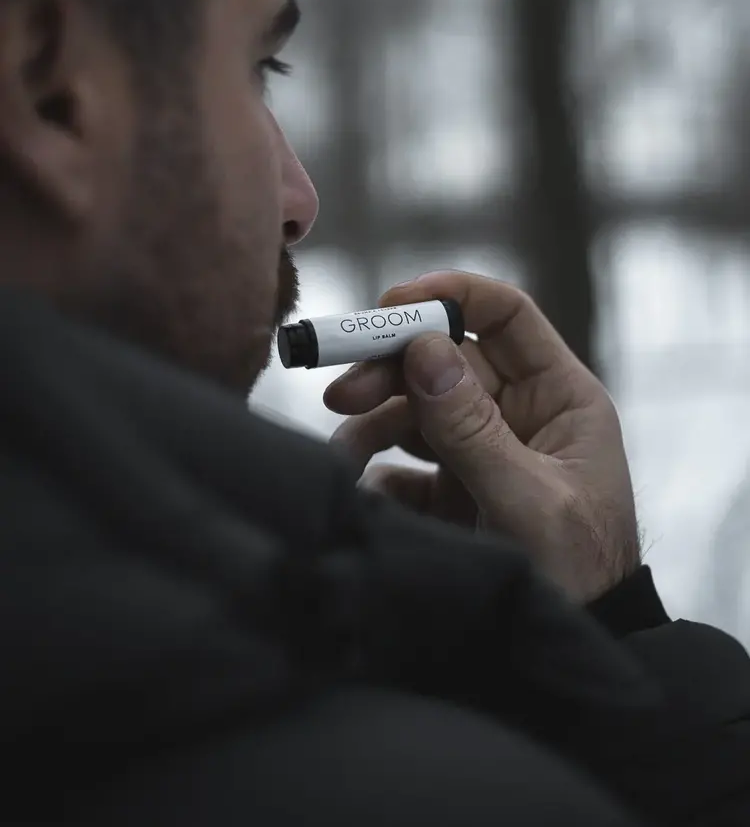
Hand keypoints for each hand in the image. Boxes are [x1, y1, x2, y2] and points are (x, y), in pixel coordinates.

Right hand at [323, 271, 640, 602]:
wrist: (566, 652)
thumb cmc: (576, 574)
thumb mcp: (527, 501)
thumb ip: (472, 429)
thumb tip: (423, 351)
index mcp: (559, 397)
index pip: (505, 316)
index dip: (451, 297)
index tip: (391, 305)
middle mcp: (520, 413)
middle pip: (446, 360)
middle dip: (391, 368)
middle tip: (340, 391)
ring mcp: (485, 449)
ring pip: (418, 407)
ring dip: (374, 420)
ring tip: (342, 452)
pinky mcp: (455, 489)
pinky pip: (406, 461)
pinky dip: (379, 468)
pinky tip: (367, 489)